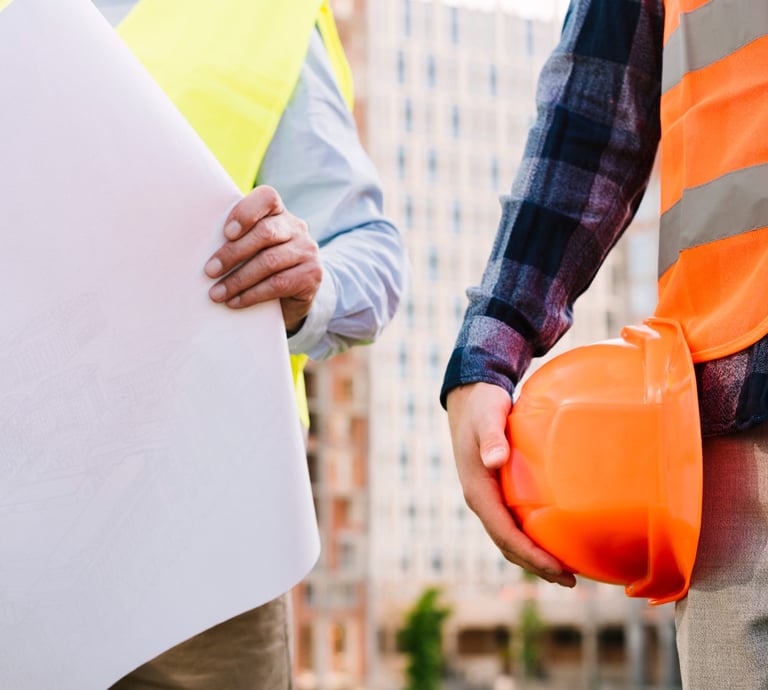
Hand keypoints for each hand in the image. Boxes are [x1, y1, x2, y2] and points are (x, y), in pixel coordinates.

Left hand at [204, 185, 321, 332]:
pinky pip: (278, 283)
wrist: (295, 294)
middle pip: (265, 233)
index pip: (267, 198)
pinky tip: (235, 302)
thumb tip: (200, 248)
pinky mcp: (312, 275)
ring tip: (217, 293)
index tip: (226, 233)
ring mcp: (307, 251)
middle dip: (232, 253)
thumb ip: (236, 239)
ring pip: (269, 261)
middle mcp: (297, 227)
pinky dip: (252, 294)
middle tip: (209, 271)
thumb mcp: (252, 247)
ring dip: (238, 279)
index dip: (246, 212)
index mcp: (279, 212)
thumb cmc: (262, 266)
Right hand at [446, 382, 575, 586]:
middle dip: (536, 565)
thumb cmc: (482, 407)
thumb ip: (492, 438)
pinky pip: (513, 524)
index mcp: (477, 490)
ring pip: (509, 538)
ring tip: (565, 571)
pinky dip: (531, 539)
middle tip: (570, 580)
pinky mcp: (496, 492)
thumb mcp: (487, 418)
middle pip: (507, 544)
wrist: (470, 398)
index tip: (556, 568)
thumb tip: (494, 460)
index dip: (529, 554)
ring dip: (533, 558)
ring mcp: (488, 498)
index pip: (503, 533)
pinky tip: (553, 539)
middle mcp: (481, 500)